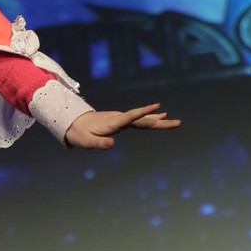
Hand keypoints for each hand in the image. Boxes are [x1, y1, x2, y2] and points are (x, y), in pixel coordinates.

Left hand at [65, 103, 181, 149]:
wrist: (73, 123)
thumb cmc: (79, 134)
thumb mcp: (87, 141)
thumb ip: (99, 143)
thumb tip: (112, 144)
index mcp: (113, 122)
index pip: (132, 116)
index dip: (144, 112)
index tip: (158, 106)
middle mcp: (120, 118)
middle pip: (143, 119)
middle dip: (160, 121)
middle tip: (178, 123)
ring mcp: (121, 119)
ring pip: (143, 119)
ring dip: (158, 120)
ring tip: (173, 120)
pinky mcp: (121, 121)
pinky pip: (139, 120)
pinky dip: (150, 118)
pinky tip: (159, 116)